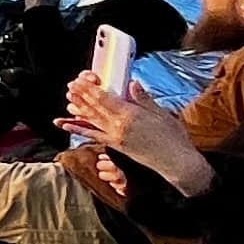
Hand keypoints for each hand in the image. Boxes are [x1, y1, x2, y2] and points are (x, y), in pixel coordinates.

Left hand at [62, 72, 198, 175]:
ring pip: (92, 120)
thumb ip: (143, 99)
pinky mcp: (115, 146)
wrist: (176, 163)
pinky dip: (79, 130)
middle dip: (82, 95)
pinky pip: (93, 136)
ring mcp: (115, 137)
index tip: (81, 81)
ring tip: (68, 99)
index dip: (90, 89)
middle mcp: (119, 126)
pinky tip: (67, 125)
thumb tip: (132, 83)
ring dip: (79, 109)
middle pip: (95, 108)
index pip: (105, 98)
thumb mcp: (161, 113)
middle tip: (71, 86)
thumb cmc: (173, 138)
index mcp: (131, 114)